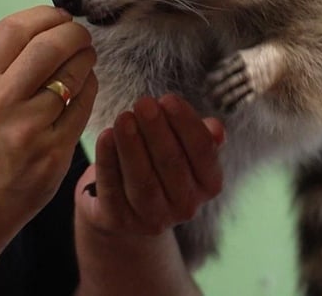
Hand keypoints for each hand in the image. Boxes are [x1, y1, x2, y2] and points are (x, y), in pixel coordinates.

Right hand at [0, 5, 97, 242]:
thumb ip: (0, 65)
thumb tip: (45, 27)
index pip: (14, 29)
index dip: (45, 15)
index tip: (59, 16)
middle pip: (50, 46)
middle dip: (74, 33)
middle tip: (81, 35)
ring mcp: (28, 130)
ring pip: (74, 75)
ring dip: (86, 59)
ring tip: (85, 58)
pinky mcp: (53, 153)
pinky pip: (84, 107)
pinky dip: (90, 88)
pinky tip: (85, 86)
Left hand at [76, 94, 224, 236]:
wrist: (129, 204)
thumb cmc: (163, 162)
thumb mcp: (186, 148)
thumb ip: (202, 135)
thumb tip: (216, 128)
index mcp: (209, 184)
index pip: (203, 151)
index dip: (186, 123)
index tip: (168, 99)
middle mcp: (186, 206)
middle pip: (171, 164)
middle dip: (156, 130)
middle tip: (143, 102)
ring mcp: (153, 218)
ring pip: (142, 181)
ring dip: (132, 146)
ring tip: (124, 117)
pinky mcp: (120, 221)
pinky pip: (112, 190)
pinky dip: (108, 162)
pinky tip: (105, 136)